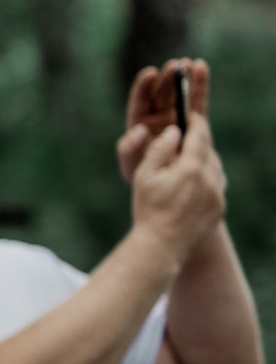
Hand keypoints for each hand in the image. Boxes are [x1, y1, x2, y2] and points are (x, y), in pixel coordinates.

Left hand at [118, 57, 208, 180]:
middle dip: (167, 79)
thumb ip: (129, 148)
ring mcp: (175, 118)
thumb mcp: (130, 164)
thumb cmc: (143, 176)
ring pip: (179, 94)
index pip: (140, 100)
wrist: (166, 187)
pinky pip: (196, 102)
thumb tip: (138, 130)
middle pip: (161, 93)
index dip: (144, 86)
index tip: (150, 73)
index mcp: (139, 123)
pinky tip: (200, 68)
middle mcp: (156, 118)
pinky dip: (199, 86)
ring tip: (188, 63)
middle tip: (174, 65)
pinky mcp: (193, 123)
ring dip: (183, 78)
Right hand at [129, 112, 226, 264]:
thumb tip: (173, 131)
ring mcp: (218, 195)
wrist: (161, 247)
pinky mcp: (219, 209)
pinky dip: (207, 181)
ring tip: (187, 164)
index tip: (192, 116)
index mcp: (191, 167)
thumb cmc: (148, 210)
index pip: (200, 135)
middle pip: (209, 151)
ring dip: (204, 162)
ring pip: (215, 169)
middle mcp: (210, 179)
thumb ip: (159, 150)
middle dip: (199, 143)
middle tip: (186, 140)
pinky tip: (192, 187)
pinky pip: (217, 187)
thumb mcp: (144, 176)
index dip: (196, 122)